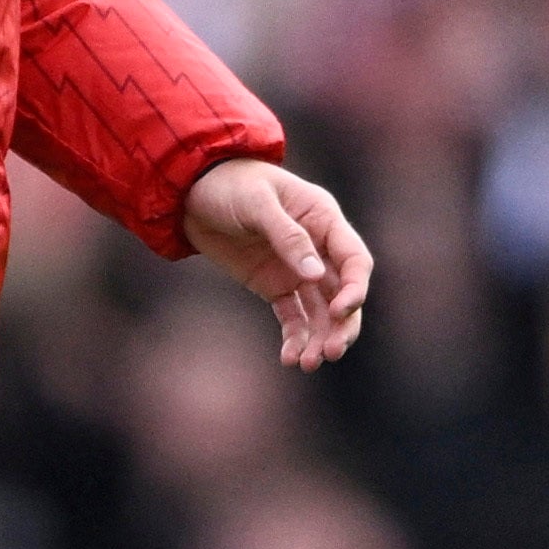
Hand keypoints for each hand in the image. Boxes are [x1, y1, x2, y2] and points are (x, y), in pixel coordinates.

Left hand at [181, 159, 373, 370]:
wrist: (193, 192)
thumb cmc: (231, 184)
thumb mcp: (257, 204)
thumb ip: (287, 237)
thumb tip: (313, 275)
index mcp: (324, 219)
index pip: (354, 260)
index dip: (355, 288)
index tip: (340, 312)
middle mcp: (318, 248)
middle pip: (343, 293)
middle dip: (341, 325)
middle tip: (331, 352)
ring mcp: (297, 270)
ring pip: (320, 312)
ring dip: (318, 339)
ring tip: (307, 364)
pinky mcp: (275, 286)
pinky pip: (292, 316)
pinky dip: (294, 338)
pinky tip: (289, 358)